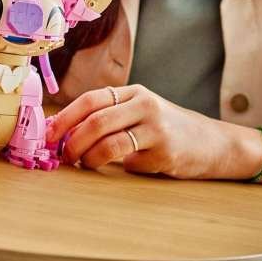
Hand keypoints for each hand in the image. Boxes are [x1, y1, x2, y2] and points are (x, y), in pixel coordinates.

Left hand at [45, 84, 261, 179]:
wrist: (212, 143)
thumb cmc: (167, 130)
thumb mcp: (141, 113)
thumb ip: (110, 117)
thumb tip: (63, 133)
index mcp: (134, 92)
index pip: (90, 99)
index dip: (65, 117)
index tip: (48, 135)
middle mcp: (144, 104)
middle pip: (96, 120)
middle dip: (72, 141)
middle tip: (62, 156)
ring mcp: (156, 126)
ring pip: (108, 142)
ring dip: (88, 158)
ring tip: (83, 165)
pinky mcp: (165, 151)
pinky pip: (129, 162)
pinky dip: (118, 168)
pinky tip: (124, 168)